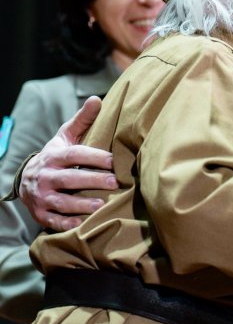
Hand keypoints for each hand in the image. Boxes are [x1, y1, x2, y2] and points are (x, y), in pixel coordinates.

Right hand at [19, 96, 115, 230]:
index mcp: (54, 156)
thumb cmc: (55, 156)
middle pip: (69, 178)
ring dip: (80, 204)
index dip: (94, 157)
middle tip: (114, 182)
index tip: (113, 161)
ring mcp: (41, 196)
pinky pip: (52, 220)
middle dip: (91, 180)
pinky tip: (82, 224)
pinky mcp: (40, 214)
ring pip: (61, 201)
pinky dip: (65, 223)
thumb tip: (98, 99)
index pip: (75, 155)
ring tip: (100, 205)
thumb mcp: (64, 137)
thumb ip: (82, 120)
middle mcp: (45, 176)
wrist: (27, 180)